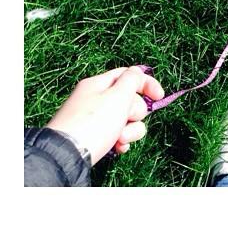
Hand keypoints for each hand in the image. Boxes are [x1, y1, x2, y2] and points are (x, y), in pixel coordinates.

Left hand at [46, 66, 163, 164]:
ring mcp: (95, 119)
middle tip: (127, 118)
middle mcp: (96, 99)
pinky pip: (118, 134)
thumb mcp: (117, 95)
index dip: (147, 83)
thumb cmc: (94, 122)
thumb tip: (137, 72)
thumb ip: (132, 80)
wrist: (67, 155)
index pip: (128, 75)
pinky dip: (121, 140)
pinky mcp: (95, 137)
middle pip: (130, 99)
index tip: (160, 96)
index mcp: (98, 84)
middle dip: (135, 111)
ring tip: (120, 138)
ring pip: (127, 119)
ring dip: (130, 129)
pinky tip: (118, 147)